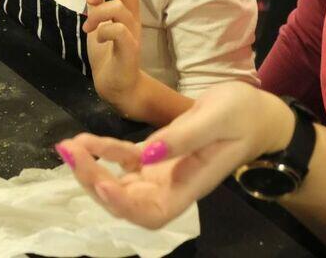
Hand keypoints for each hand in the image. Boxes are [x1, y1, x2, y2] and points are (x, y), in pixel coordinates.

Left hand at [56, 82, 294, 228]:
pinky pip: (124, 159)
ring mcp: (162, 173)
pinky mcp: (156, 156)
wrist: (257, 113)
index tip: (102, 184)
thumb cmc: (245, 115)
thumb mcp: (219, 118)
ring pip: (119, 183)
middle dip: (94, 181)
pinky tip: (85, 138)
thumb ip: (184, 137)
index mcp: (191, 185)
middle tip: (70, 152)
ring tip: (68, 146)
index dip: (125, 207)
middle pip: (127, 202)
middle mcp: (172, 186)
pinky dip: (103, 150)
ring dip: (91, 168)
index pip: (153, 213)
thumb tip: (147, 155)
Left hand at [83, 0, 141, 102]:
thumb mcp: (97, 22)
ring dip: (97, 14)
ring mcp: (132, 32)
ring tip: (87, 27)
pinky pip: (119, 31)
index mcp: (125, 7)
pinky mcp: (129, 49)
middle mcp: (132, 16)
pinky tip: (97, 39)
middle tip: (90, 0)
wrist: (117, 86)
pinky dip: (103, 31)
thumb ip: (95, 4)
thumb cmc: (107, 53)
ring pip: (118, 7)